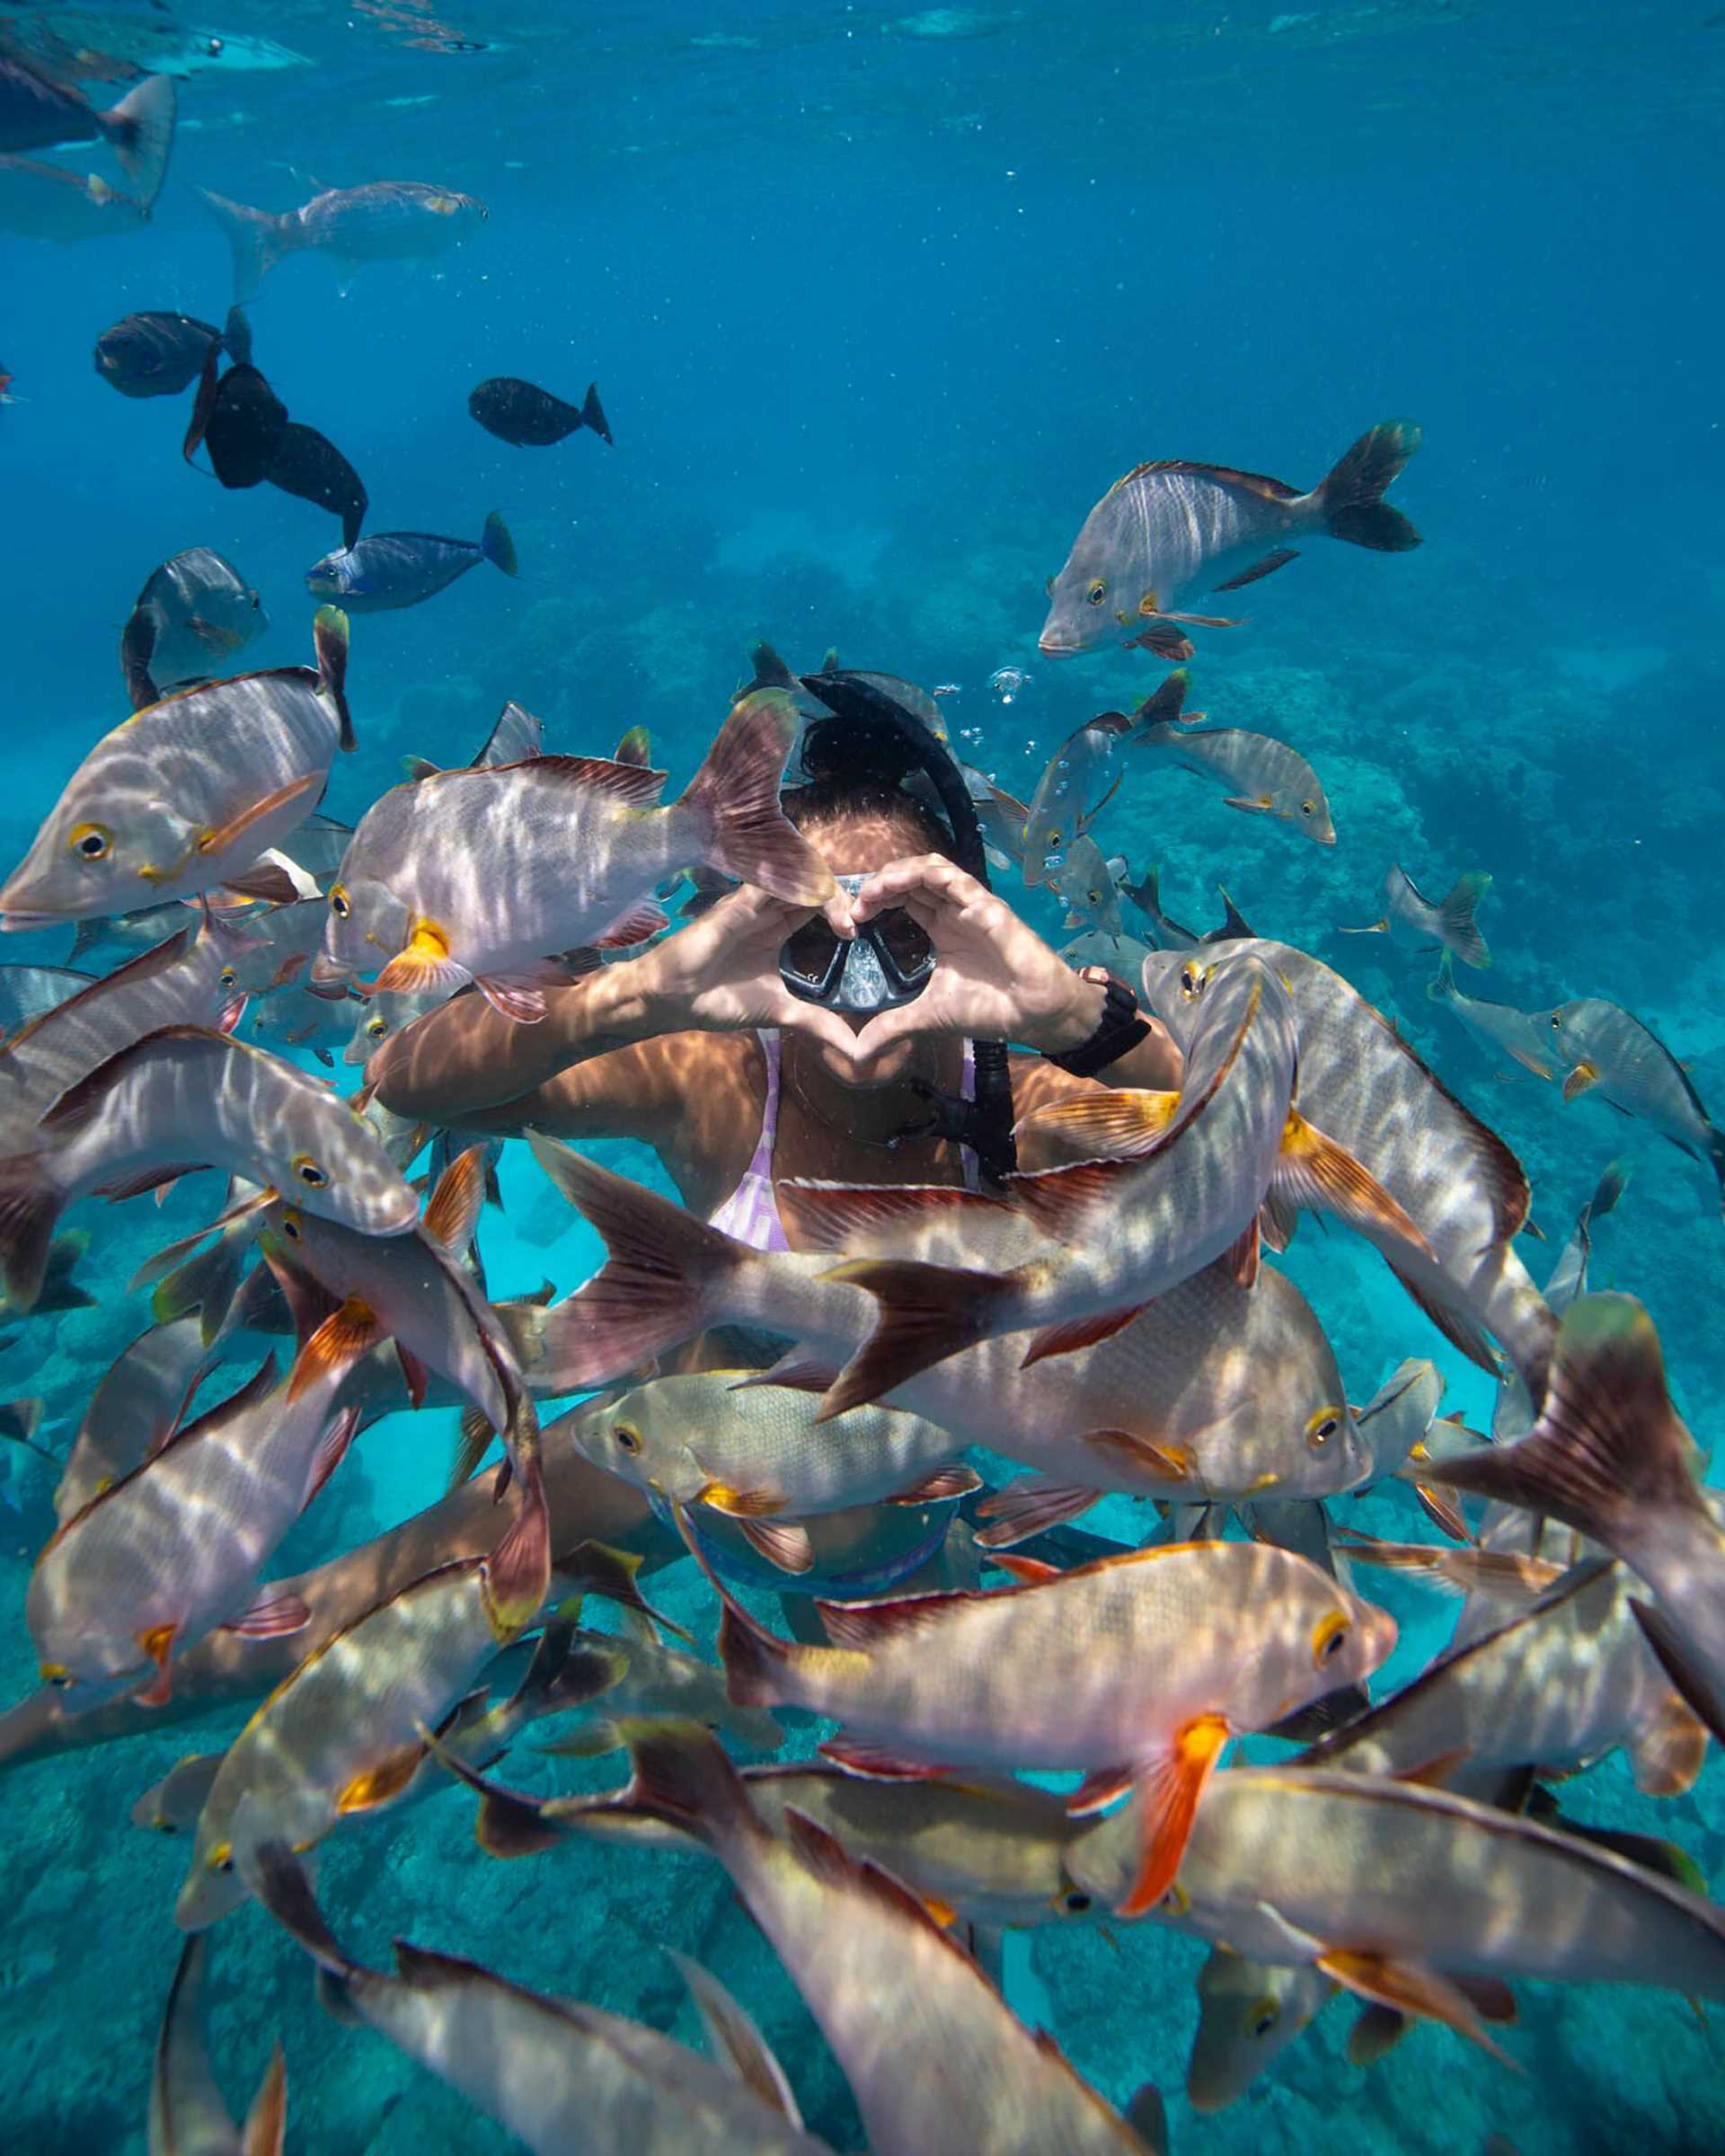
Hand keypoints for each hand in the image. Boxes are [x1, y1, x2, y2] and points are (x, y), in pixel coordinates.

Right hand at [624, 884, 860, 1058]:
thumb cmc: (719, 1001)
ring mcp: (754, 903)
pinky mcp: (739, 903)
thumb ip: (818, 1024)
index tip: (857, 936)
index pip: (820, 903)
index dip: (844, 910)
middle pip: (816, 884)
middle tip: (857, 927)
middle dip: (844, 899)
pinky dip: (799, 886)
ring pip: (800, 877)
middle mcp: (768, 909)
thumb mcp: (781, 1012)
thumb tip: (855, 1050)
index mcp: (779, 927)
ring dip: (829, 894)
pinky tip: (819, 905)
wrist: (673, 1000)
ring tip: (845, 922)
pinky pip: (773, 881)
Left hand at [846, 854, 1104, 1074]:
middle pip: (912, 878)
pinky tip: (897, 884)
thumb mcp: (928, 1017)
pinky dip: (923, 874)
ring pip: (930, 869)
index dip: (877, 899)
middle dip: (880, 883)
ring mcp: (971, 904)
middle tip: (855, 901)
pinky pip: (953, 877)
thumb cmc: (989, 1009)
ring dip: (897, 873)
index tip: (852, 918)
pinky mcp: (986, 906)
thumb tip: (859, 1053)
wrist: (1032, 1014)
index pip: (905, 898)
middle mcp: (954, 910)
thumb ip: (893, 1027)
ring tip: (872, 891)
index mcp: (942, 928)